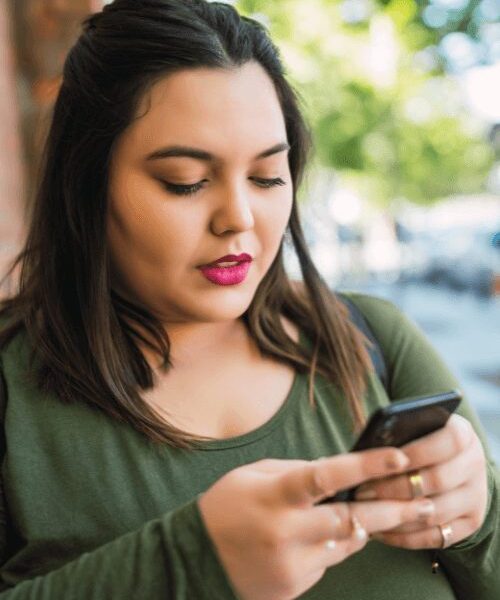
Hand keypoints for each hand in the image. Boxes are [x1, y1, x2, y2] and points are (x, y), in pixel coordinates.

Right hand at [198, 448, 436, 599]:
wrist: (195, 559)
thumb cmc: (225, 506)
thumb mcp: (253, 475)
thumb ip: (296, 472)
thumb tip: (337, 473)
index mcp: (275, 495)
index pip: (327, 476)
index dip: (366, 466)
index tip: (398, 457)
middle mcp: (286, 531)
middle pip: (352, 520)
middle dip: (392, 510)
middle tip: (424, 502)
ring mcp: (291, 564)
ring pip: (346, 543)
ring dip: (363, 527)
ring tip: (383, 512)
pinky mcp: (293, 587)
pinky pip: (328, 563)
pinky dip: (333, 546)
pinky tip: (320, 536)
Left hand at [354, 414, 487, 549]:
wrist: (450, 462)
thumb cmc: (418, 440)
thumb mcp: (414, 428)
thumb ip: (397, 434)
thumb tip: (368, 448)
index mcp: (463, 434)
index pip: (447, 442)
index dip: (416, 452)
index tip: (387, 460)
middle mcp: (474, 465)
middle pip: (437, 480)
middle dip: (395, 487)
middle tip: (362, 491)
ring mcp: (475, 497)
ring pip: (434, 513)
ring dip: (396, 515)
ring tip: (365, 512)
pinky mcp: (469, 524)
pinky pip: (435, 537)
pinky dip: (404, 537)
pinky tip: (379, 530)